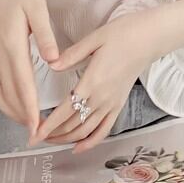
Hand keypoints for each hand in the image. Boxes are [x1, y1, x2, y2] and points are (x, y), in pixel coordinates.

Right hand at [0, 0, 59, 137]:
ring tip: (29, 122)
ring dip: (12, 109)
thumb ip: (45, 35)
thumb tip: (54, 60)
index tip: (37, 127)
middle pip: (9, 95)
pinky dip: (5, 98)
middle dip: (22, 117)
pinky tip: (17, 102)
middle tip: (37, 133)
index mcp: (12, 44)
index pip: (22, 84)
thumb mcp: (37, 7)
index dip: (30, 109)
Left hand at [29, 10, 163, 153]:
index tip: (33, 134)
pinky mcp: (119, 105)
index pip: (65, 110)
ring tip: (50, 141)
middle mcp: (102, 97)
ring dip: (67, 139)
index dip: (48, 125)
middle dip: (52, 134)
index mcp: (93, 81)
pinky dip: (91, 142)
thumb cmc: (123, 34)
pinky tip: (78, 148)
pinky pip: (105, 129)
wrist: (150, 38)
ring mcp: (112, 103)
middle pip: (73, 124)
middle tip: (35, 137)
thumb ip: (71, 54)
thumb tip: (51, 64)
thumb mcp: (95, 39)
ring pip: (86, 130)